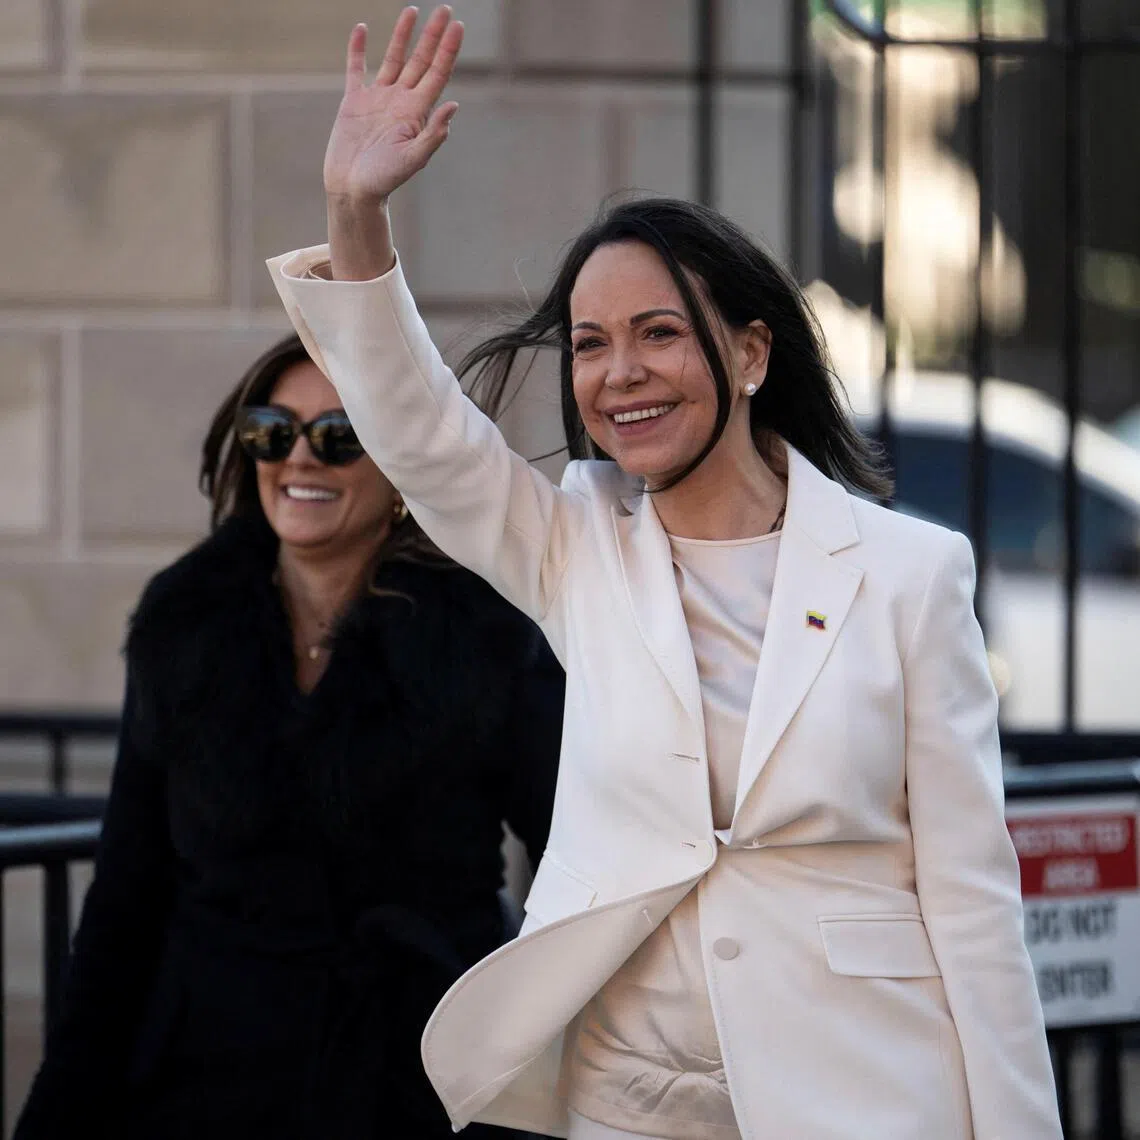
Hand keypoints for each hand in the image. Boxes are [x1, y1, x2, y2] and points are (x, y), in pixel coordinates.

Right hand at [324, 6, 462, 205]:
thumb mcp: (413, 159)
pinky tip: (363, 29)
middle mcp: (400, 102)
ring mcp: (378, 99)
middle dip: (433, 35)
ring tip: (413, 10)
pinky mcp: (355, 101)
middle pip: (421, 61)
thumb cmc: (384, 180)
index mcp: (416, 113)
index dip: (448, 50)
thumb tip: (454, 105)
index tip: (458, 26)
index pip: (437, 74)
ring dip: (403, 35)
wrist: (353, 190)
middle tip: (446, 9)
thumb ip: (433, 134)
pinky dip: (358, 49)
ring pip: (394, 59)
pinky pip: (357, 68)